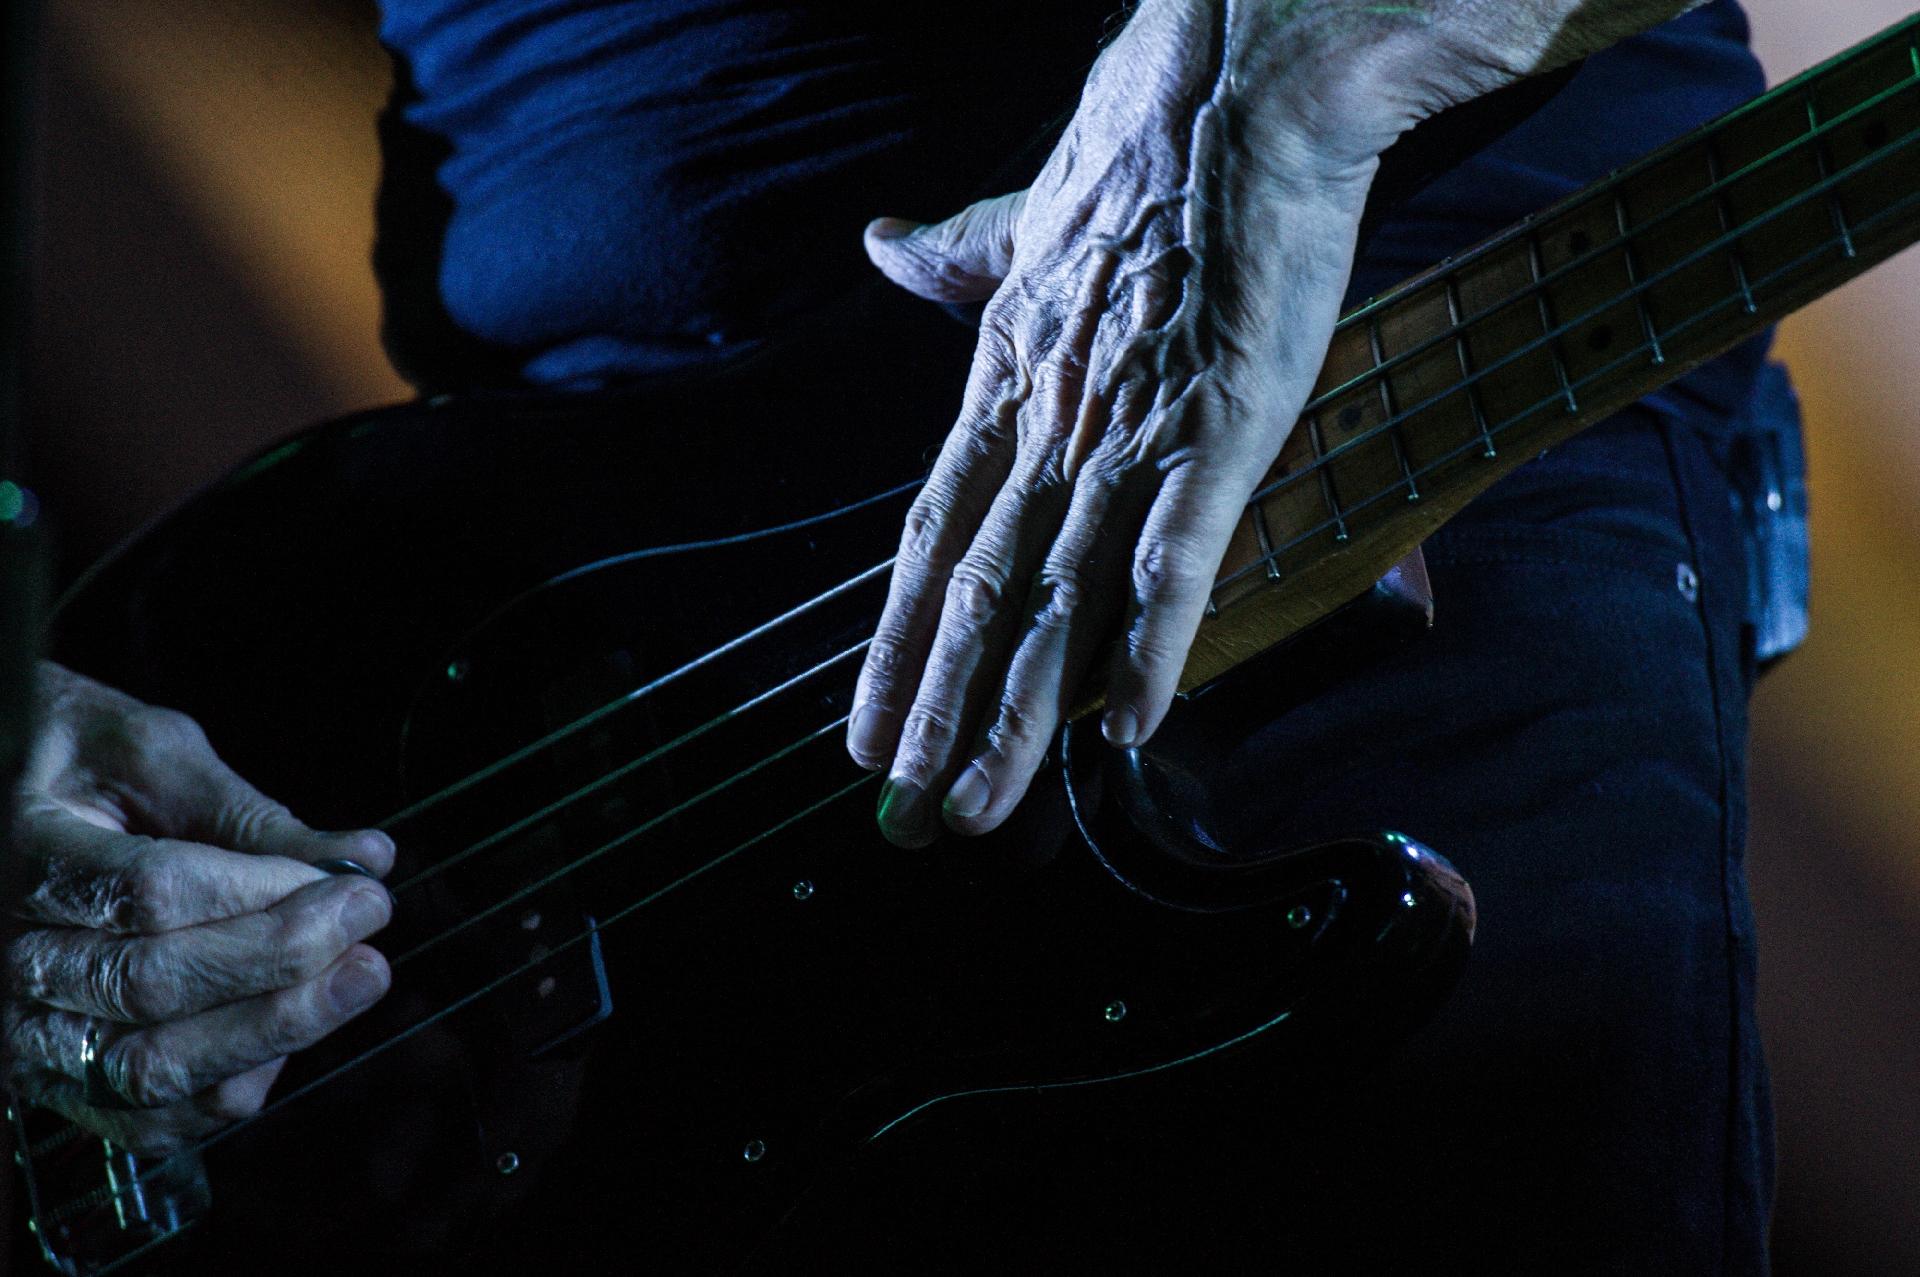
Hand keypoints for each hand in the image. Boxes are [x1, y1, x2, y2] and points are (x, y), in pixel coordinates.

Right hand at [3, 663, 395, 1155]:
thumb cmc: (77, 764)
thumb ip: (251, 815)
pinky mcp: (52, 1078)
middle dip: (283, 957)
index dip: (264, 893)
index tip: (353, 881)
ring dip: (274, 1029)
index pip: (152, 892)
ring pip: (150, 1064)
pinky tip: (294, 1039)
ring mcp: (21, 1029)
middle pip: (153, 984)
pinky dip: (228, 1089)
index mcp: (23, 852)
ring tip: (359, 978)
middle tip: (371, 917)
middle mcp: (7, 955)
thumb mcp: (153, 755)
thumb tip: (366, 859)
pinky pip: (142, 1117)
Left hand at [846, 0, 1393, 846]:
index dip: (891, 645)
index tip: (861, 730)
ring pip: (1052, 602)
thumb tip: (881, 246)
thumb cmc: (1139, 152)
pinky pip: (1174, 558)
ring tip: (977, 809)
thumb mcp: (1023, 218)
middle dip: (933, 714)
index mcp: (1002, 384)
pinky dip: (1151, 647)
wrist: (1231, 88)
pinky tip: (1130, 732)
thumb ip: (955, 255)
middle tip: (902, 816)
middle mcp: (1045, 425)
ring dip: (1012, 716)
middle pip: (971, 597)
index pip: (927, 541)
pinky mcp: (1217, 427)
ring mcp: (1126, 432)